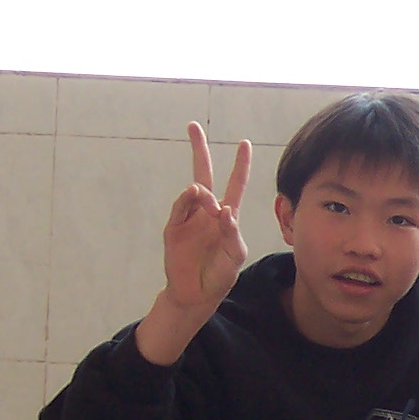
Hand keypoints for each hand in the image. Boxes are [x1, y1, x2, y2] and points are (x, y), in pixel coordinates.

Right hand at [160, 123, 250, 317]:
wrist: (197, 293)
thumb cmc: (220, 273)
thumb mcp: (235, 254)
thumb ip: (233, 233)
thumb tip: (226, 210)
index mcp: (227, 215)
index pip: (235, 184)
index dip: (240, 165)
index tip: (244, 143)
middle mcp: (207, 211)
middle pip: (204, 173)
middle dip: (199, 150)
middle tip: (194, 126)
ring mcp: (189, 217)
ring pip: (194, 191)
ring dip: (202, 192)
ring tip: (209, 204)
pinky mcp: (174, 227)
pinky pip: (180, 208)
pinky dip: (188, 200)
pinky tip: (196, 196)